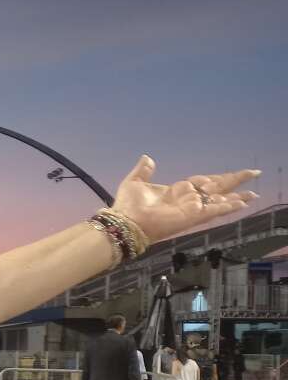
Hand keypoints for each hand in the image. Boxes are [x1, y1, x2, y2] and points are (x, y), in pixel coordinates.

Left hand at [111, 155, 258, 243]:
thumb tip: (148, 158)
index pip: (203, 182)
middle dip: (235, 182)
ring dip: (236, 197)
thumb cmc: (128, 206)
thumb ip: (144, 170)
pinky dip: (228, 206)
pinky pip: (215, 210)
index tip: (232, 174)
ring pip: (220, 200)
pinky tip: (242, 203)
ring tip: (253, 194)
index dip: (218, 178)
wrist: (125, 221)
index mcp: (177, 191)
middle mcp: (188, 200)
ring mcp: (192, 209)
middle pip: (217, 189)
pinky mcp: (193, 216)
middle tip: (253, 174)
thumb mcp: (135, 181)